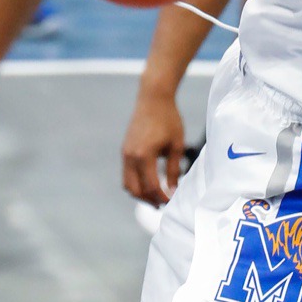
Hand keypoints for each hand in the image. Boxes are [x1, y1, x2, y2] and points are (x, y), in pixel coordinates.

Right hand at [122, 88, 186, 205]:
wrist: (153, 98)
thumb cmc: (169, 119)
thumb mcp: (176, 145)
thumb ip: (174, 169)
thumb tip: (174, 190)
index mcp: (144, 155)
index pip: (151, 186)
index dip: (162, 198)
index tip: (172, 202)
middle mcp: (130, 156)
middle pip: (135, 189)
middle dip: (148, 200)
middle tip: (162, 204)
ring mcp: (125, 153)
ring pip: (127, 184)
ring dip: (140, 193)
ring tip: (155, 196)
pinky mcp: (125, 149)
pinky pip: (126, 173)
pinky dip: (135, 182)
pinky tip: (148, 182)